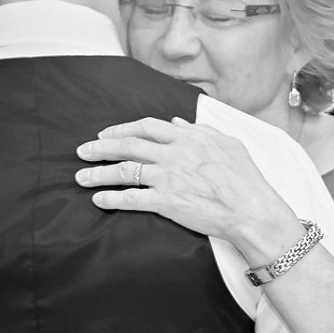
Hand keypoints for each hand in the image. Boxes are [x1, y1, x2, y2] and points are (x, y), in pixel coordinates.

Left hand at [75, 117, 304, 260]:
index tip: (107, 134)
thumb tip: (177, 122)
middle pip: (128, 145)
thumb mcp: (229, 144)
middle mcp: (174, 155)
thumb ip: (201, 130)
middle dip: (100, 147)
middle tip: (82, 151)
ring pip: (124, 170)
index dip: (122, 129)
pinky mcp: (166, 202)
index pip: (146, 127)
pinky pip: (132, 199)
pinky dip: (112, 198)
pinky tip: (99, 199)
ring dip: (99, 173)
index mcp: (188, 138)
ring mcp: (168, 178)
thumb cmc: (246, 179)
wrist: (252, 210)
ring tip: (81, 177)